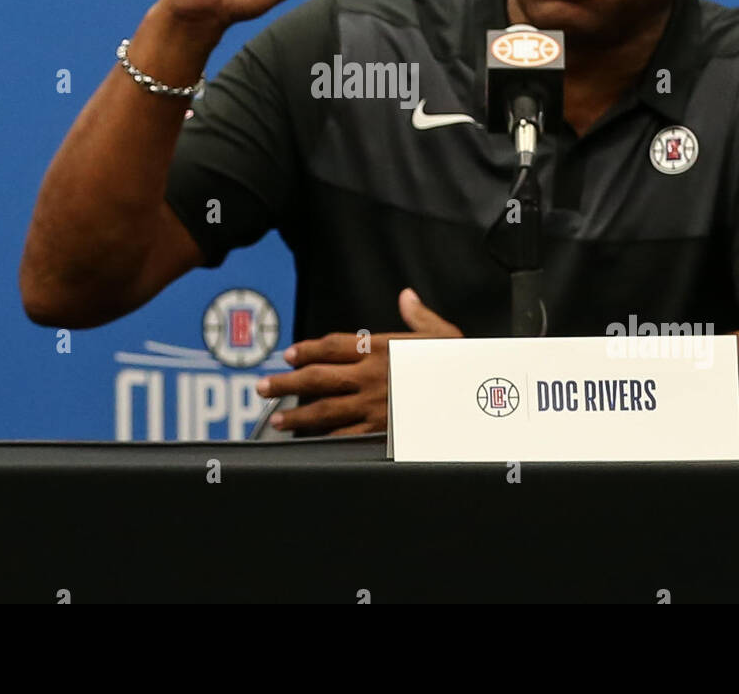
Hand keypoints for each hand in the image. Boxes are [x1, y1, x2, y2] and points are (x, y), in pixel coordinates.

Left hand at [256, 289, 462, 435]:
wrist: (474, 397)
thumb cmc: (459, 366)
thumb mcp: (443, 335)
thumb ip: (419, 316)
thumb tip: (407, 296)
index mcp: (382, 348)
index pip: (334, 345)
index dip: (308, 349)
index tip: (290, 353)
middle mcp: (371, 375)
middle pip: (318, 377)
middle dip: (287, 382)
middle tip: (264, 387)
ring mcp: (373, 405)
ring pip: (325, 409)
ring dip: (297, 415)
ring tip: (276, 419)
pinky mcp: (381, 430)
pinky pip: (346, 435)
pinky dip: (324, 439)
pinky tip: (308, 443)